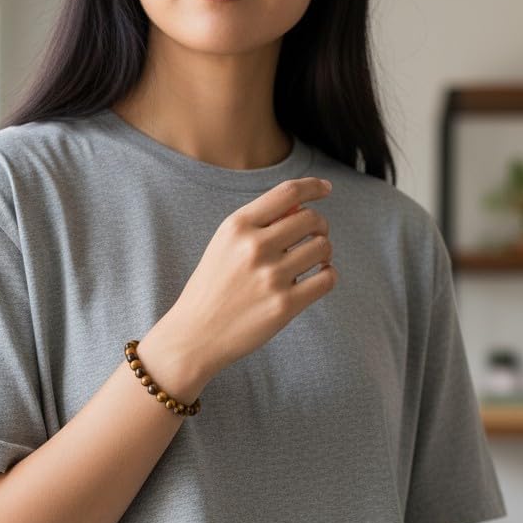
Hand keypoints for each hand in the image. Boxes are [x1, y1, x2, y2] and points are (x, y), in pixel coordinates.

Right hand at [162, 176, 337, 382]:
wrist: (194, 335)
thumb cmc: (211, 289)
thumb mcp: (223, 246)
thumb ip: (257, 224)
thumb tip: (300, 207)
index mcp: (237, 227)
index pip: (288, 192)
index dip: (313, 187)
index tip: (326, 190)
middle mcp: (254, 247)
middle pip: (311, 219)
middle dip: (320, 226)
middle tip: (315, 238)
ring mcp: (270, 277)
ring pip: (322, 248)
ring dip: (324, 252)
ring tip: (313, 262)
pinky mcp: (284, 305)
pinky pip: (327, 279)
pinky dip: (328, 275)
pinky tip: (317, 278)